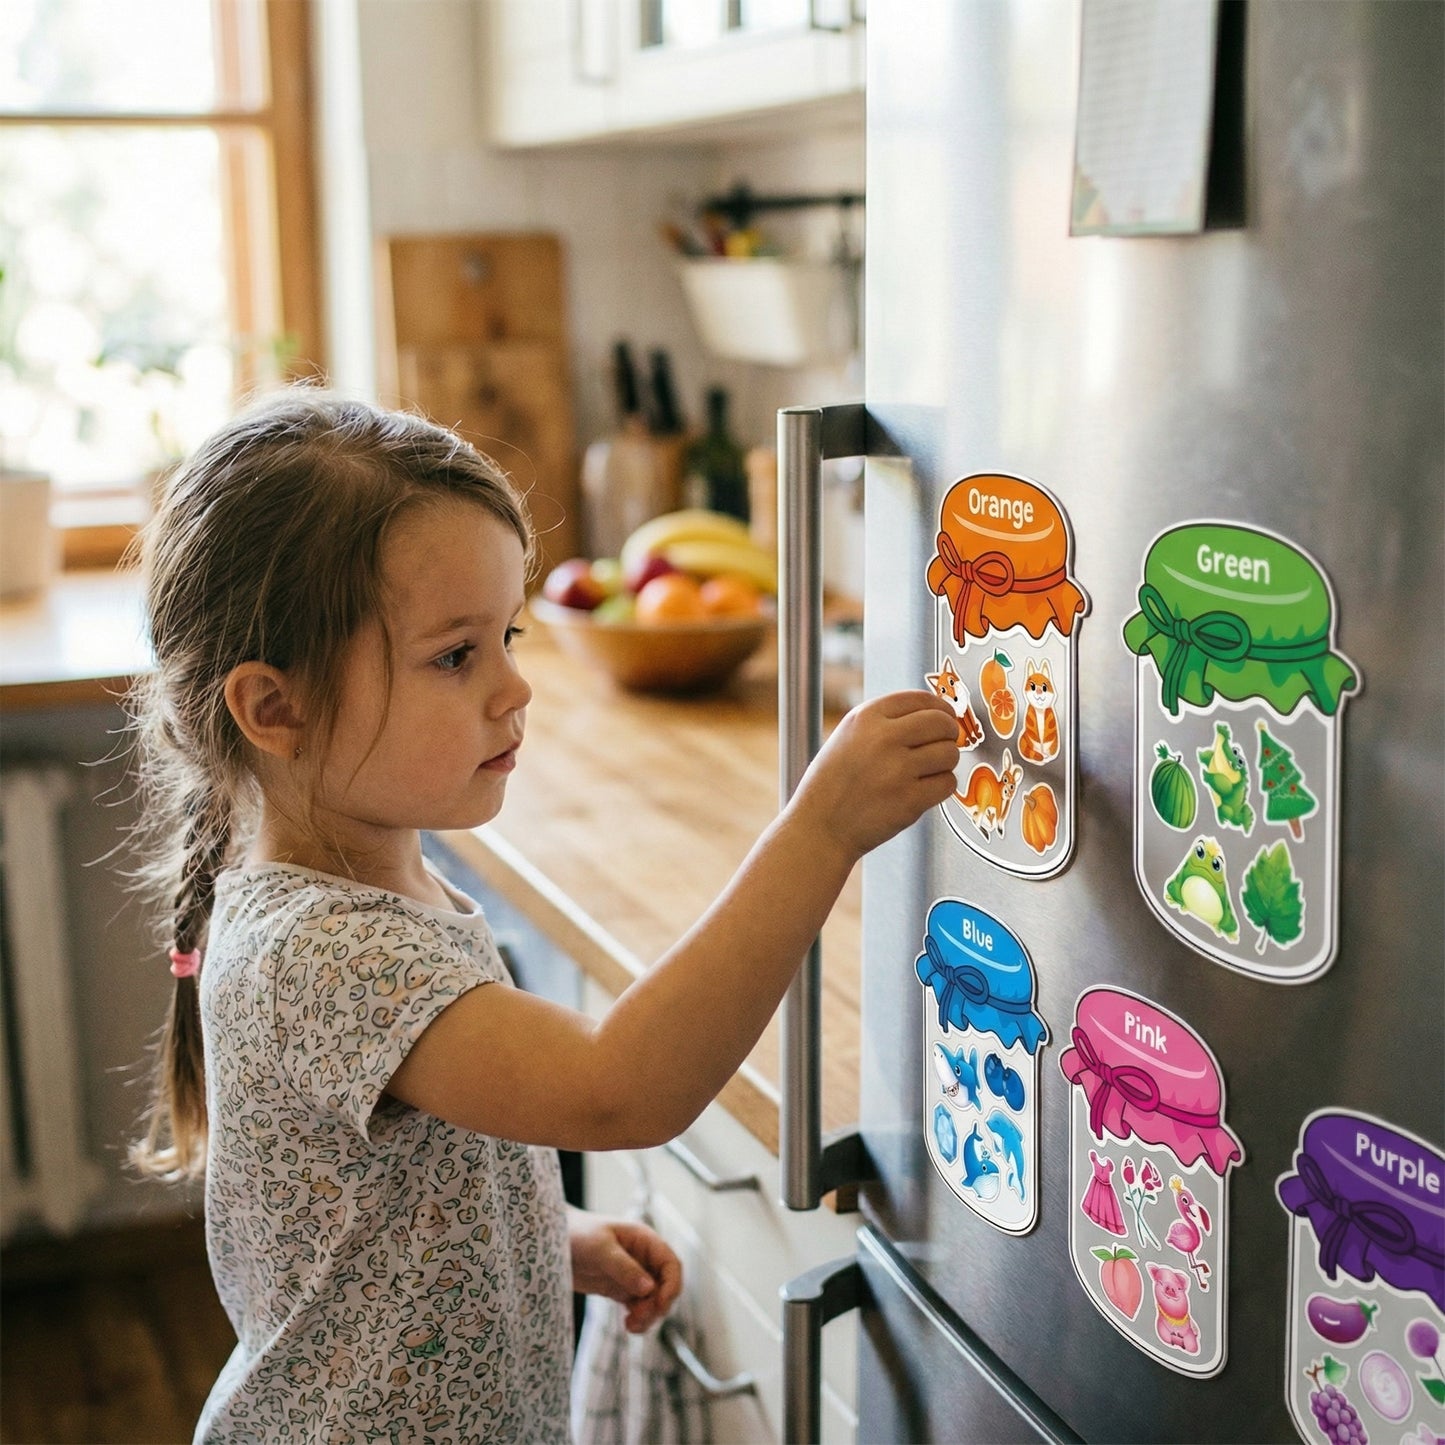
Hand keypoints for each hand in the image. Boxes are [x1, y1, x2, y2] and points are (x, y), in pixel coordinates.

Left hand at [568, 1207, 682, 1333]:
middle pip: (665, 1286)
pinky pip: (639, 1307)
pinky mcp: (620, 1289)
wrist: (551, 1242)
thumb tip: (649, 1288)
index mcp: (644, 1241)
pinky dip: (638, 1319)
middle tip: (638, 1318)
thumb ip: (624, 1268)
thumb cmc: (578, 1234)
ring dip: (648, 1316)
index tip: (660, 1305)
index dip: (672, 1285)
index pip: (671, 1264)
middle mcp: (643, 1258)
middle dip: (658, 1305)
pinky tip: (628, 1325)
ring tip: (630, 1326)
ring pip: (654, 1301)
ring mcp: (632, 1275)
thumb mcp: (600, 1248)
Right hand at [790, 690, 958, 860]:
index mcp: (865, 717)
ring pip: (949, 753)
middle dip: (948, 734)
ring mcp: (898, 769)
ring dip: (944, 762)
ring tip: (926, 771)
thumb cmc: (832, 784)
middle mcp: (882, 738)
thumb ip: (886, 721)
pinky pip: (947, 783)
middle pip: (942, 722)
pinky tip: (923, 789)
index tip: (945, 715)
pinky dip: (941, 786)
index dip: (940, 707)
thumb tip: (932, 714)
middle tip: (943, 743)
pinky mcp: (910, 799)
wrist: (820, 826)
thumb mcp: (848, 736)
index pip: (921, 698)